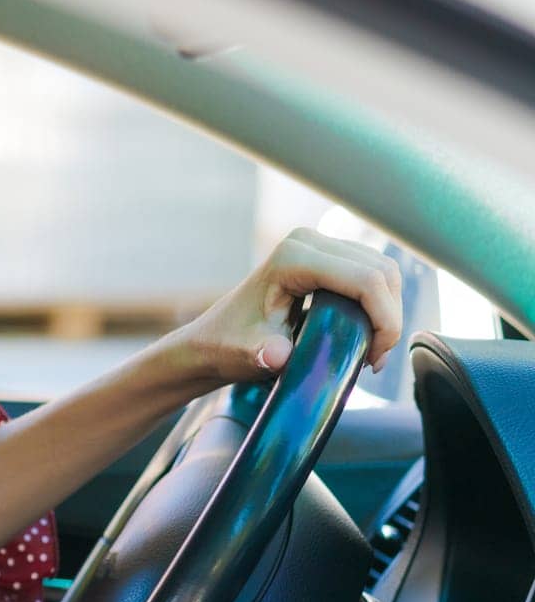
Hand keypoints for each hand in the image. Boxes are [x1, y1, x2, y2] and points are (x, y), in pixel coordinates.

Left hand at [178, 226, 403, 384]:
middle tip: (374, 359)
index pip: (365, 281)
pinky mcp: (327, 256)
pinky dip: (380, 305)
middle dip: (389, 319)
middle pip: (382, 272)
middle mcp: (308, 242)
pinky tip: (365, 335)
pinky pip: (373, 275)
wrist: (212, 339)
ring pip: (384, 272)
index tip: (373, 360)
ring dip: (388, 312)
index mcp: (292, 258)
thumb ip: (262, 354)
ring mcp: (318, 245)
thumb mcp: (245, 354)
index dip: (384, 320)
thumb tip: (277, 355)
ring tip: (369, 351)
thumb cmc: (227, 346)